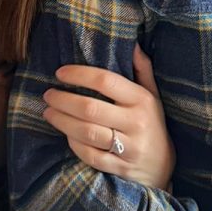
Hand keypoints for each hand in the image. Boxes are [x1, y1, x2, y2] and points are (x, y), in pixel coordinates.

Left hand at [42, 44, 175, 189]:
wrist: (163, 167)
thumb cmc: (152, 123)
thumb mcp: (152, 95)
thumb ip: (142, 69)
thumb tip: (132, 43)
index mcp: (141, 100)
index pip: (106, 81)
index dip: (79, 74)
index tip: (60, 73)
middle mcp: (136, 122)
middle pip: (91, 108)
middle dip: (64, 100)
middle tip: (48, 94)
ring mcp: (129, 147)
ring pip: (88, 132)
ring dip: (63, 121)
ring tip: (48, 112)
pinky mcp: (120, 168)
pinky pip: (90, 155)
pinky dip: (74, 144)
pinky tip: (65, 134)